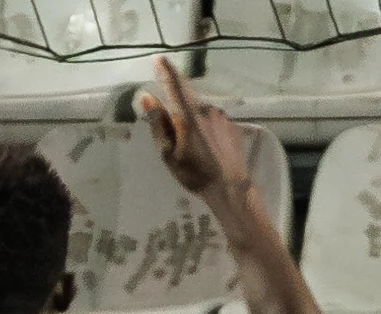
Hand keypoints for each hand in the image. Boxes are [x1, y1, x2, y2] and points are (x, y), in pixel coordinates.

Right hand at [137, 54, 249, 198]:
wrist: (231, 188)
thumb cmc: (196, 174)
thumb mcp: (169, 153)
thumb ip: (158, 123)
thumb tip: (147, 97)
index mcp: (189, 115)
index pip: (175, 84)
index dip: (165, 69)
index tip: (157, 58)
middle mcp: (207, 109)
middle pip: (188, 95)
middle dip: (177, 98)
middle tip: (173, 118)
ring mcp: (222, 117)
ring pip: (201, 108)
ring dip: (192, 115)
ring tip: (191, 140)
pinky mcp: (232, 126)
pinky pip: (213, 118)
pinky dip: (205, 124)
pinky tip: (206, 143)